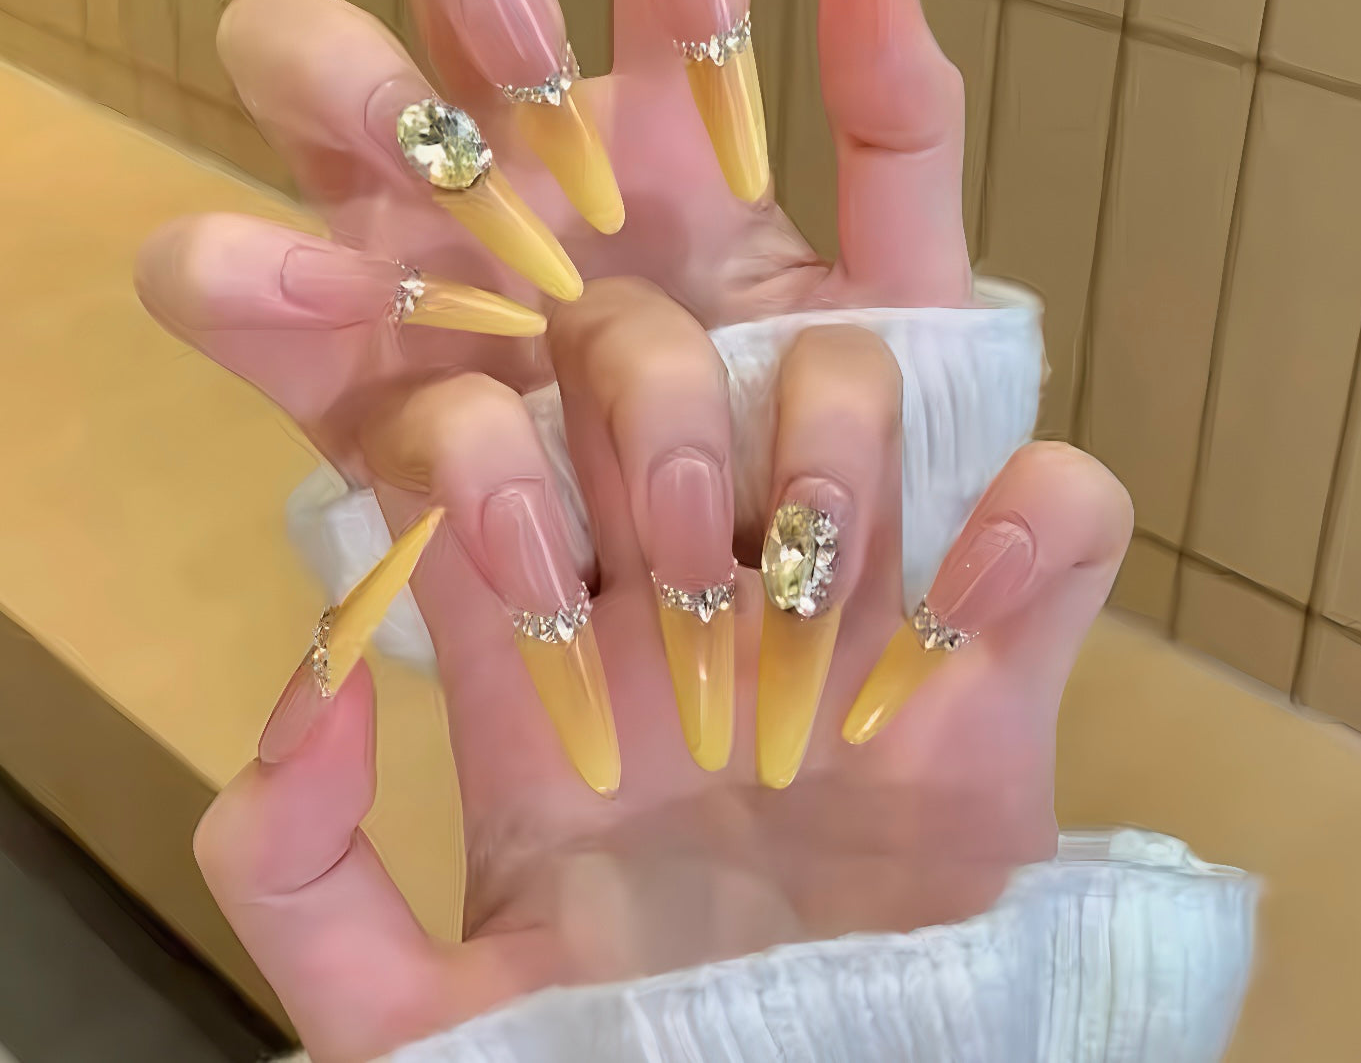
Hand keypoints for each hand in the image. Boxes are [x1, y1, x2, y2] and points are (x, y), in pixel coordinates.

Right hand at [134, 0, 970, 475]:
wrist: (756, 732)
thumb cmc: (850, 527)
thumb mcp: (913, 327)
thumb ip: (903, 144)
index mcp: (681, 142)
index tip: (700, 1)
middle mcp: (541, 174)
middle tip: (537, 71)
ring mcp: (426, 267)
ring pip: (302, 65)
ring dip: (347, 76)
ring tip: (439, 198)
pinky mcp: (341, 397)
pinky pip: (225, 291)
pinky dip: (247, 277)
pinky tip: (339, 317)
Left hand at [196, 280, 1130, 1062]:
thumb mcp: (410, 1016)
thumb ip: (301, 877)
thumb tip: (325, 688)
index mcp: (546, 657)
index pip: (478, 443)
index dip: (476, 444)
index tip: (525, 558)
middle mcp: (687, 601)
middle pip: (657, 364)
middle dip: (655, 408)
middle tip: (677, 548)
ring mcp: (842, 623)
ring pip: (847, 384)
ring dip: (834, 438)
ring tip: (815, 580)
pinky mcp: (995, 684)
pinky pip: (1059, 519)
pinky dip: (1044, 519)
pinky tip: (982, 604)